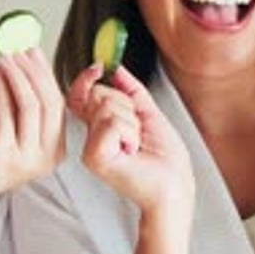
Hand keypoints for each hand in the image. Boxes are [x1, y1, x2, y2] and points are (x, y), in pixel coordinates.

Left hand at [0, 48, 65, 200]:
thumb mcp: (6, 123)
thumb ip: (16, 99)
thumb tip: (22, 63)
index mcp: (53, 151)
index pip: (58, 106)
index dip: (46, 76)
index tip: (34, 53)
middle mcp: (46, 158)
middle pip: (50, 104)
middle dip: (35, 72)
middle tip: (21, 51)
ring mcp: (28, 158)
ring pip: (32, 106)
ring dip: (19, 77)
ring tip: (7, 58)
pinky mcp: (5, 155)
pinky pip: (8, 114)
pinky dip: (4, 90)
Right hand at [68, 64, 194, 218]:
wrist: (174, 185)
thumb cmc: (165, 160)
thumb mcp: (149, 114)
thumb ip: (131, 90)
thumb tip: (116, 68)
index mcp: (101, 128)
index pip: (81, 95)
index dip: (87, 79)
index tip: (99, 68)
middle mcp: (92, 137)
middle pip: (99, 94)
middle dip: (128, 107)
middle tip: (138, 134)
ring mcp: (90, 148)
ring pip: (107, 106)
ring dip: (133, 124)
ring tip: (136, 145)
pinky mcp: (94, 157)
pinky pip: (112, 123)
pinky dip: (130, 134)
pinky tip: (132, 152)